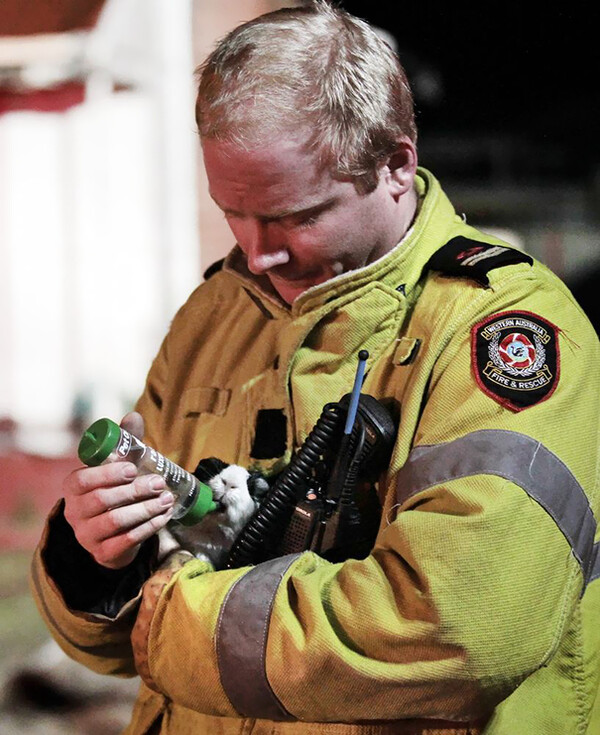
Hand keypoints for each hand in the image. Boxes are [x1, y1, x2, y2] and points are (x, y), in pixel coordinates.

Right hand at [63, 412, 174, 568]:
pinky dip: (148, 528)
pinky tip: (164, 517)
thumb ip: (125, 442)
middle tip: (159, 483)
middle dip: (134, 490)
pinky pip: (126, 542)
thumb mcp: (120, 467)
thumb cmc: (117, 491)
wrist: (115, 534)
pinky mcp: (103, 554)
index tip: (132, 468)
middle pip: (101, 501)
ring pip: (114, 522)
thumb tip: (133, 415)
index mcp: (73, 487)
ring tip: (166, 499)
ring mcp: (86, 536)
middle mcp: (74, 512)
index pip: (82, 479)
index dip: (107, 474)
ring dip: (145, 509)